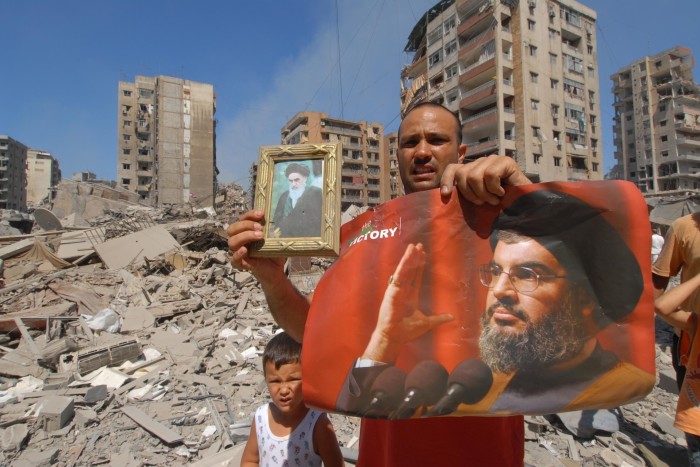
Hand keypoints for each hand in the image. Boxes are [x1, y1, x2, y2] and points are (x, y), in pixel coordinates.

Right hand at [226, 210, 284, 278]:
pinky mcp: (242, 264)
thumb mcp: (274, 238)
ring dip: (244, 236)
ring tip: (260, 236)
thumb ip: (273, 229)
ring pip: (232, 242)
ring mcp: (240, 252)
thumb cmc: (273, 251)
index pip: (242, 219)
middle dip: (246, 225)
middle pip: (232, 229)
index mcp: (246, 231)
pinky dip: (237, 254)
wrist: (276, 270)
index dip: (250, 215)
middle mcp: (240, 240)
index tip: (262, 214)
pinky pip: (233, 260)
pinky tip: (245, 250)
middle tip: (260, 228)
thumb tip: (278, 217)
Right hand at [362, 243, 452, 362]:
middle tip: (419, 245)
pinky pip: (399, 276)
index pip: (416, 277)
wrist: (395, 336)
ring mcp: (397, 290)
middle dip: (415, 258)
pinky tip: (407, 258)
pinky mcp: (393, 291)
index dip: (420, 266)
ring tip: (413, 246)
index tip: (423, 254)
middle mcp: (403, 291)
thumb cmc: (407, 331)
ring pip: (405, 270)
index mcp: (410, 296)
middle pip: (410, 270)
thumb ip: (439, 318)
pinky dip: (403, 267)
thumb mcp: (427, 322)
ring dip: (409, 258)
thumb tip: (452, 317)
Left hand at [440, 154, 530, 204]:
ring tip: (495, 199)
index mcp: (472, 170)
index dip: (446, 180)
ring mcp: (493, 160)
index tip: (445, 195)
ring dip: (485, 194)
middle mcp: (481, 162)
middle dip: (471, 194)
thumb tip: (445, 195)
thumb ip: (465, 193)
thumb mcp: (478, 200)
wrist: (525, 206)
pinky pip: (490, 175)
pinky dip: (495, 189)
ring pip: (474, 176)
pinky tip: (502, 193)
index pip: (453, 168)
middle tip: (484, 202)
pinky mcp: (505, 161)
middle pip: (462, 174)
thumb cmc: (501, 205)